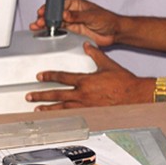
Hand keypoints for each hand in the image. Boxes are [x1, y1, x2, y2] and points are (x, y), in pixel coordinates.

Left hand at [25, 44, 146, 109]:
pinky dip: (62, 117)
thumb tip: (87, 46)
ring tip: (38, 109)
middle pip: (57, 94)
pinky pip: (73, 116)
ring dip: (49, 108)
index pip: (62, 77)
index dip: (49, 76)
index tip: (40, 76)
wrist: (135, 95)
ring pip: (62, 108)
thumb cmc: (124, 82)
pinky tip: (56, 119)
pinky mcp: (91, 114)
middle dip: (42, 95)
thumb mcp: (107, 64)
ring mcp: (86, 106)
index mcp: (85, 80)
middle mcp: (83, 94)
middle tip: (30, 96)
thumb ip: (95, 54)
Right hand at [28, 0, 118, 46]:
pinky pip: (61, 31)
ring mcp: (73, 22)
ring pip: (56, 22)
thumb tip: (65, 14)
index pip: (60, 4)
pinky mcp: (74, 32)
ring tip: (37, 26)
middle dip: (46, 16)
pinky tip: (45, 32)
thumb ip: (77, 16)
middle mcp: (73, 12)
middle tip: (39, 21)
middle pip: (55, 13)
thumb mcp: (91, 16)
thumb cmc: (107, 19)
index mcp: (76, 4)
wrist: (114, 32)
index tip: (44, 11)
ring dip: (46, 24)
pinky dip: (53, 31)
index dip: (51, 7)